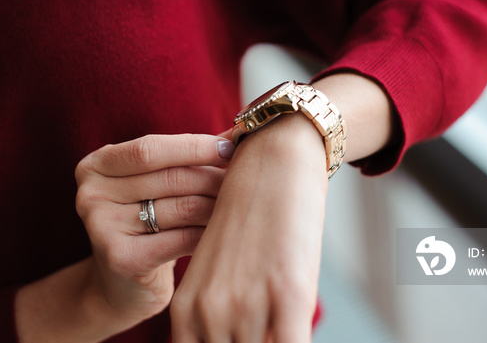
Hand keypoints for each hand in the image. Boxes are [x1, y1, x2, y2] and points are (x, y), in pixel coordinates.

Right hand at [15, 134, 234, 342]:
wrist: (121, 286)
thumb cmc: (147, 223)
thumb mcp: (154, 184)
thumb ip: (185, 157)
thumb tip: (235, 134)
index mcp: (95, 165)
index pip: (151, 148)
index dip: (194, 146)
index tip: (230, 147)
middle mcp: (90, 195)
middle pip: (171, 177)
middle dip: (214, 177)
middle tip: (246, 178)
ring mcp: (102, 228)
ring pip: (182, 207)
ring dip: (219, 205)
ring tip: (241, 203)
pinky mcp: (122, 260)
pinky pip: (183, 239)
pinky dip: (210, 234)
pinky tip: (226, 232)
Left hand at [171, 115, 327, 342]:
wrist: (273, 160)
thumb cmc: (250, 216)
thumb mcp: (219, 270)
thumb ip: (216, 314)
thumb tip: (230, 335)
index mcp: (188, 309)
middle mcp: (211, 312)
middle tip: (260, 335)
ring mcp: (249, 304)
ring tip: (280, 325)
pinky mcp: (289, 293)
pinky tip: (297, 335)